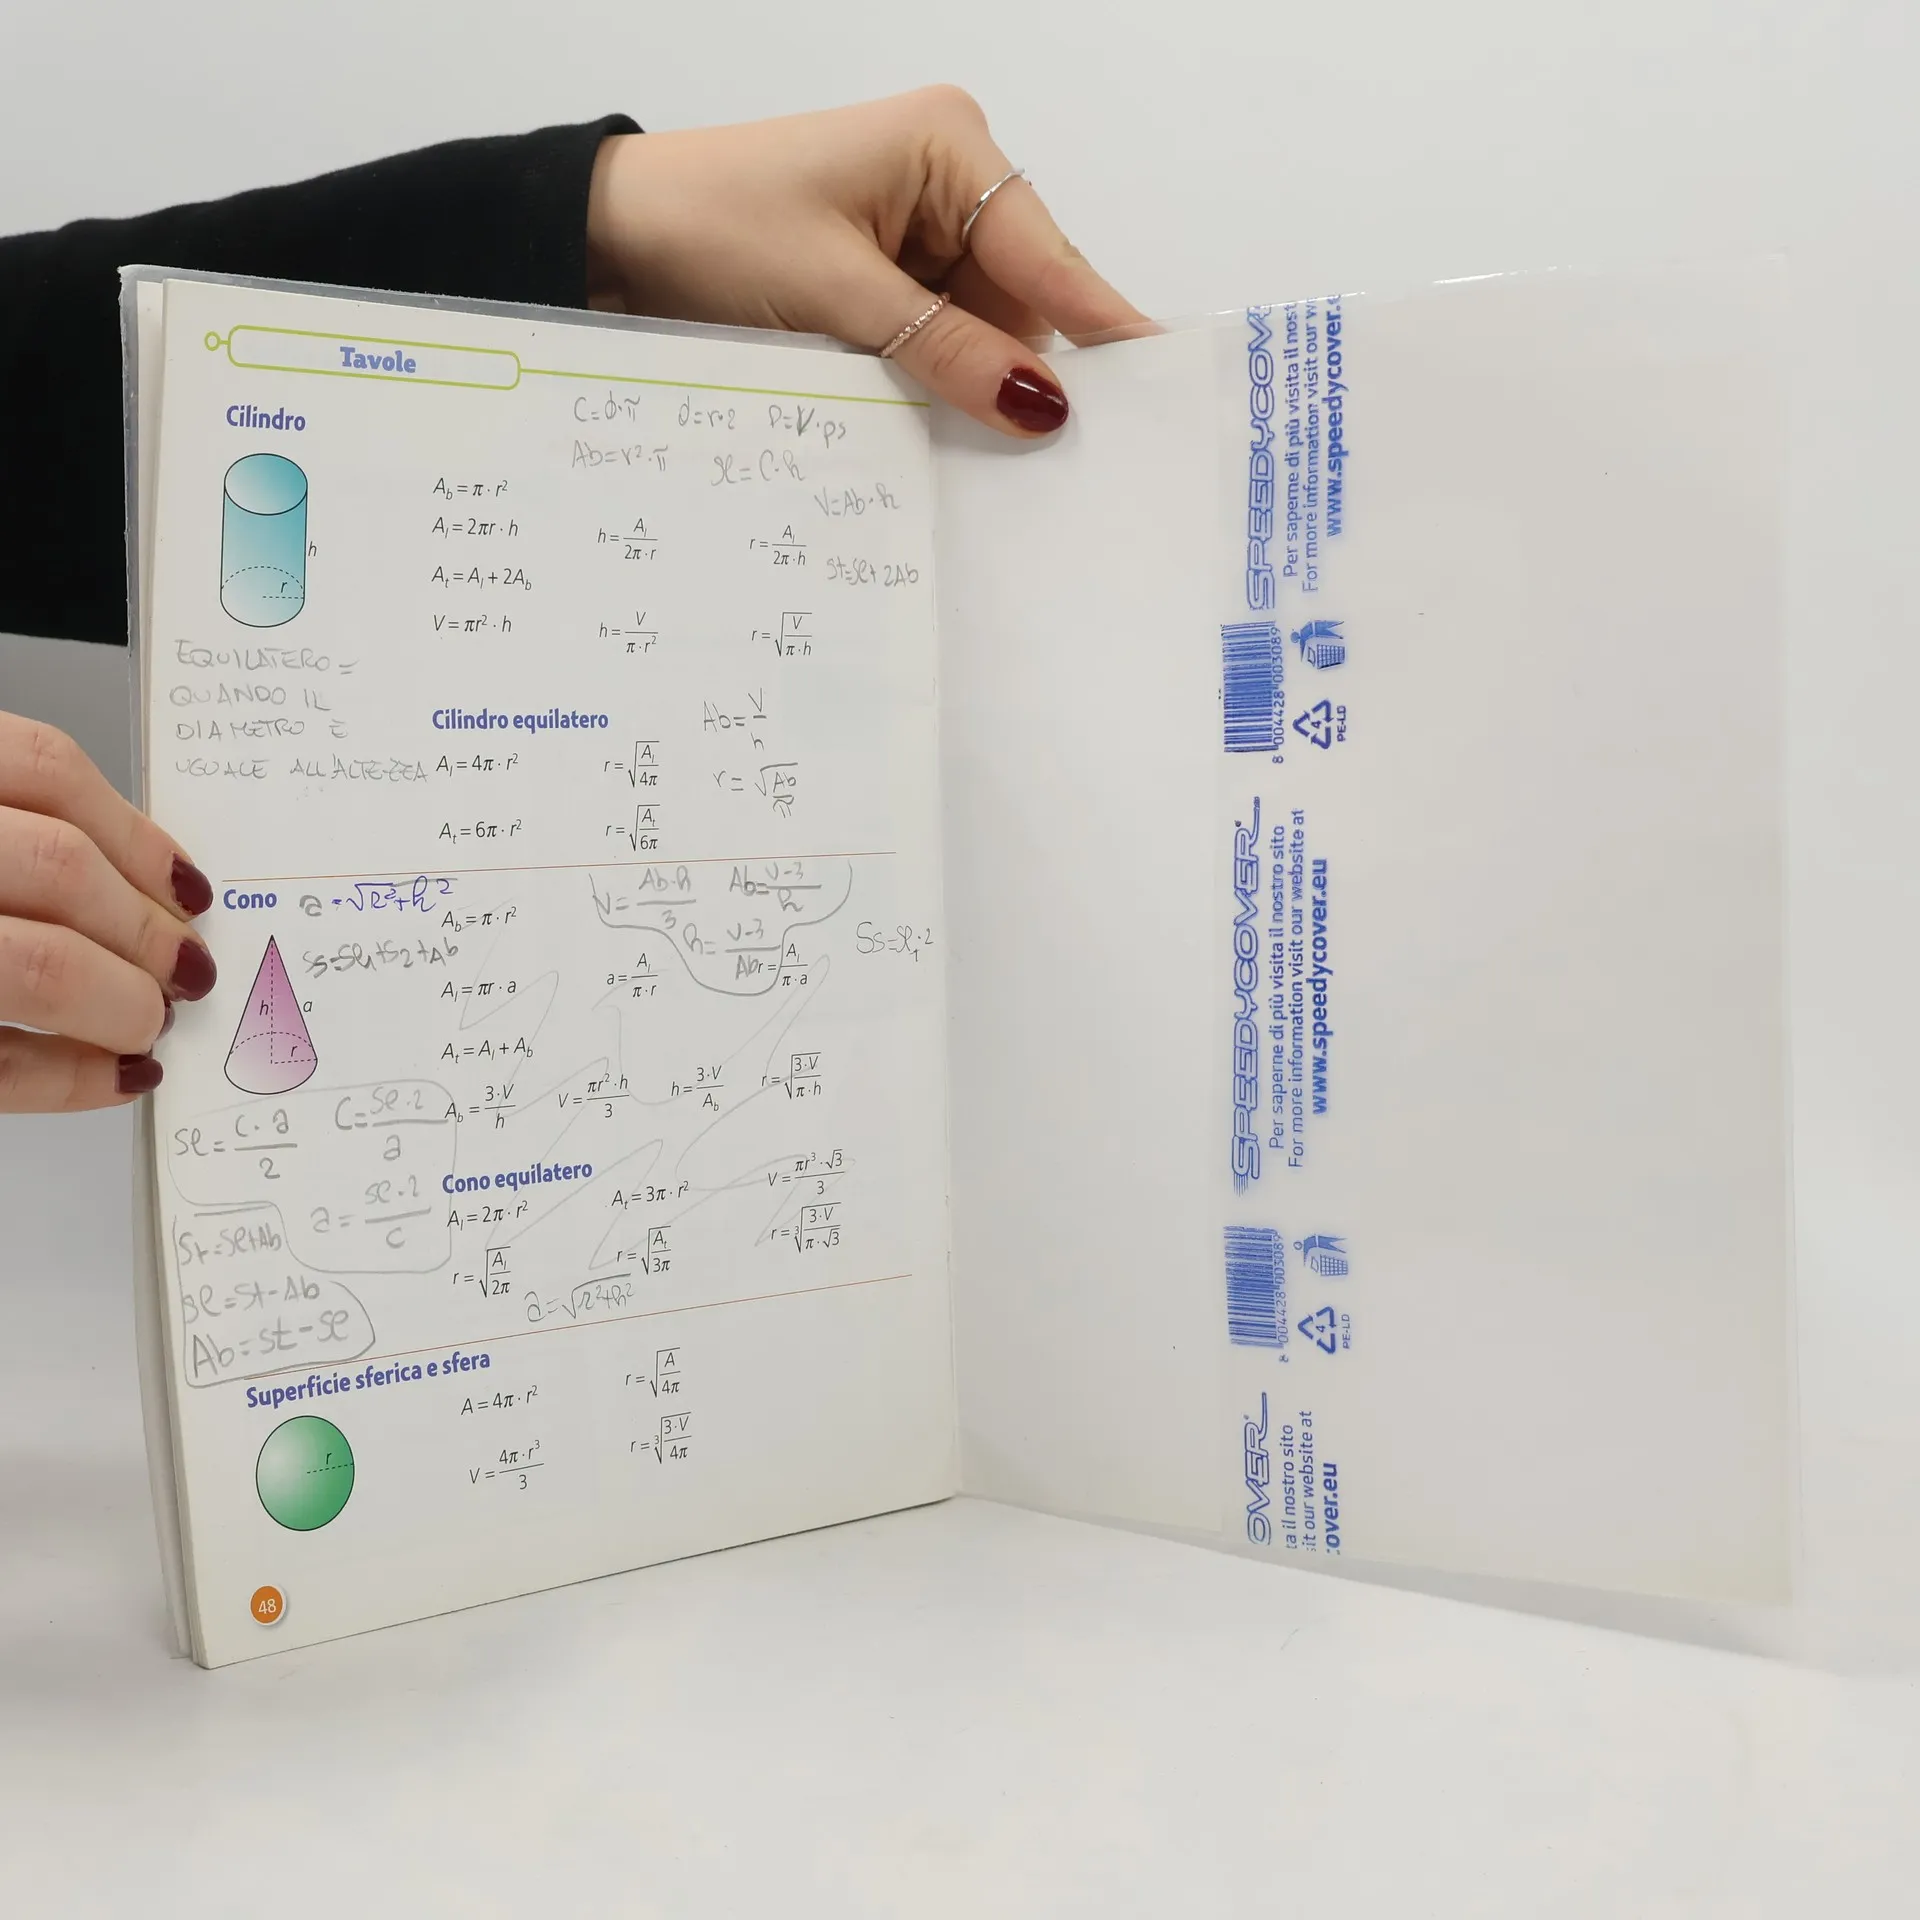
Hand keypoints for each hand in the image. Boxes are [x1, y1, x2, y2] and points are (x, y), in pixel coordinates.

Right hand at [0, 714, 215, 1110]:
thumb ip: (26, 836)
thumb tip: (152, 891)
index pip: (44, 769)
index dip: (135, 837)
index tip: (190, 889)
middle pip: (60, 868)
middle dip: (145, 929)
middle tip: (188, 968)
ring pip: (43, 965)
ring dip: (122, 999)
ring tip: (152, 1019)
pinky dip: (73, 1078)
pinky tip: (119, 1075)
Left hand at [585, 87, 1149, 437]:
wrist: (611, 235)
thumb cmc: (712, 229)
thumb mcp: (836, 298)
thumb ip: (945, 352)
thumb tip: (1043, 406)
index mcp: (946, 144)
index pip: (1044, 249)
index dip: (1097, 321)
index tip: (1159, 378)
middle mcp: (947, 177)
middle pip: (1024, 296)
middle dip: (1025, 368)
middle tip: (1057, 460)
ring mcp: (918, 227)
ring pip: (985, 327)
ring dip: (975, 385)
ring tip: (984, 455)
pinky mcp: (888, 273)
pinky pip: (942, 338)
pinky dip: (939, 383)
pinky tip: (941, 429)